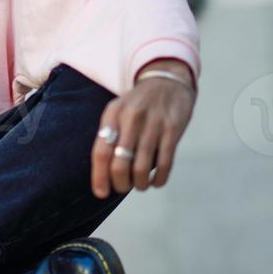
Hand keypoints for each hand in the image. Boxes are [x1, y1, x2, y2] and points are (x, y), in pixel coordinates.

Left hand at [90, 61, 194, 198]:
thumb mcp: (118, 111)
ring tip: (140, 184)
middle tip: (124, 186)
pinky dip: (159, 179)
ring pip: (141, 167)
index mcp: (113, 114)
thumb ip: (110, 136)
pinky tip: (156, 181)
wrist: (168, 80)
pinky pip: (164, 163)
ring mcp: (153, 124)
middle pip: (119, 163)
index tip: (101, 193)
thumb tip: (104, 174)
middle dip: (121, 183)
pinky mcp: (173, 129)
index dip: (99, 176)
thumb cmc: (139, 104)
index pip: (101, 151)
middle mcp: (131, 118)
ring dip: (140, 184)